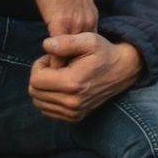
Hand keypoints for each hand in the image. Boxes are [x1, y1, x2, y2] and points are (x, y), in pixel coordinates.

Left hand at [25, 29, 141, 124]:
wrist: (122, 70)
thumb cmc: (104, 52)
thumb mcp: (88, 39)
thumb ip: (65, 41)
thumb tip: (46, 45)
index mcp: (72, 83)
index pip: (35, 80)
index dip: (39, 66)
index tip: (53, 58)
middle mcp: (71, 102)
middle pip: (35, 93)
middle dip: (39, 76)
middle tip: (55, 65)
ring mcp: (73, 113)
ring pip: (39, 103)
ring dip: (44, 88)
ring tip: (58, 75)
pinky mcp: (74, 117)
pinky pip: (48, 111)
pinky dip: (48, 98)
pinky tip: (60, 86)